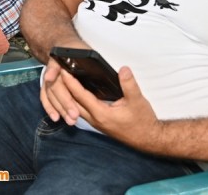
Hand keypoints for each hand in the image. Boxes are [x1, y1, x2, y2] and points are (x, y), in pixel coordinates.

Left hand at [43, 62, 161, 148]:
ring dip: (69, 96)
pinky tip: (77, 95)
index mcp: (101, 114)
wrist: (148, 139)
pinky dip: (76, 102)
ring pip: (76, 108)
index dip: (70, 82)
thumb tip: (123, 69)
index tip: (63, 71)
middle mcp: (95, 120)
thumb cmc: (143, 121)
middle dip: (64, 88)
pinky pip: (82, 111)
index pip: (80, 96)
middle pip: (73, 103)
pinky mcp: (99, 124)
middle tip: (59, 73)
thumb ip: (129, 84)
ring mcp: (96, 123)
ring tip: (64, 82)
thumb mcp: (138, 100)